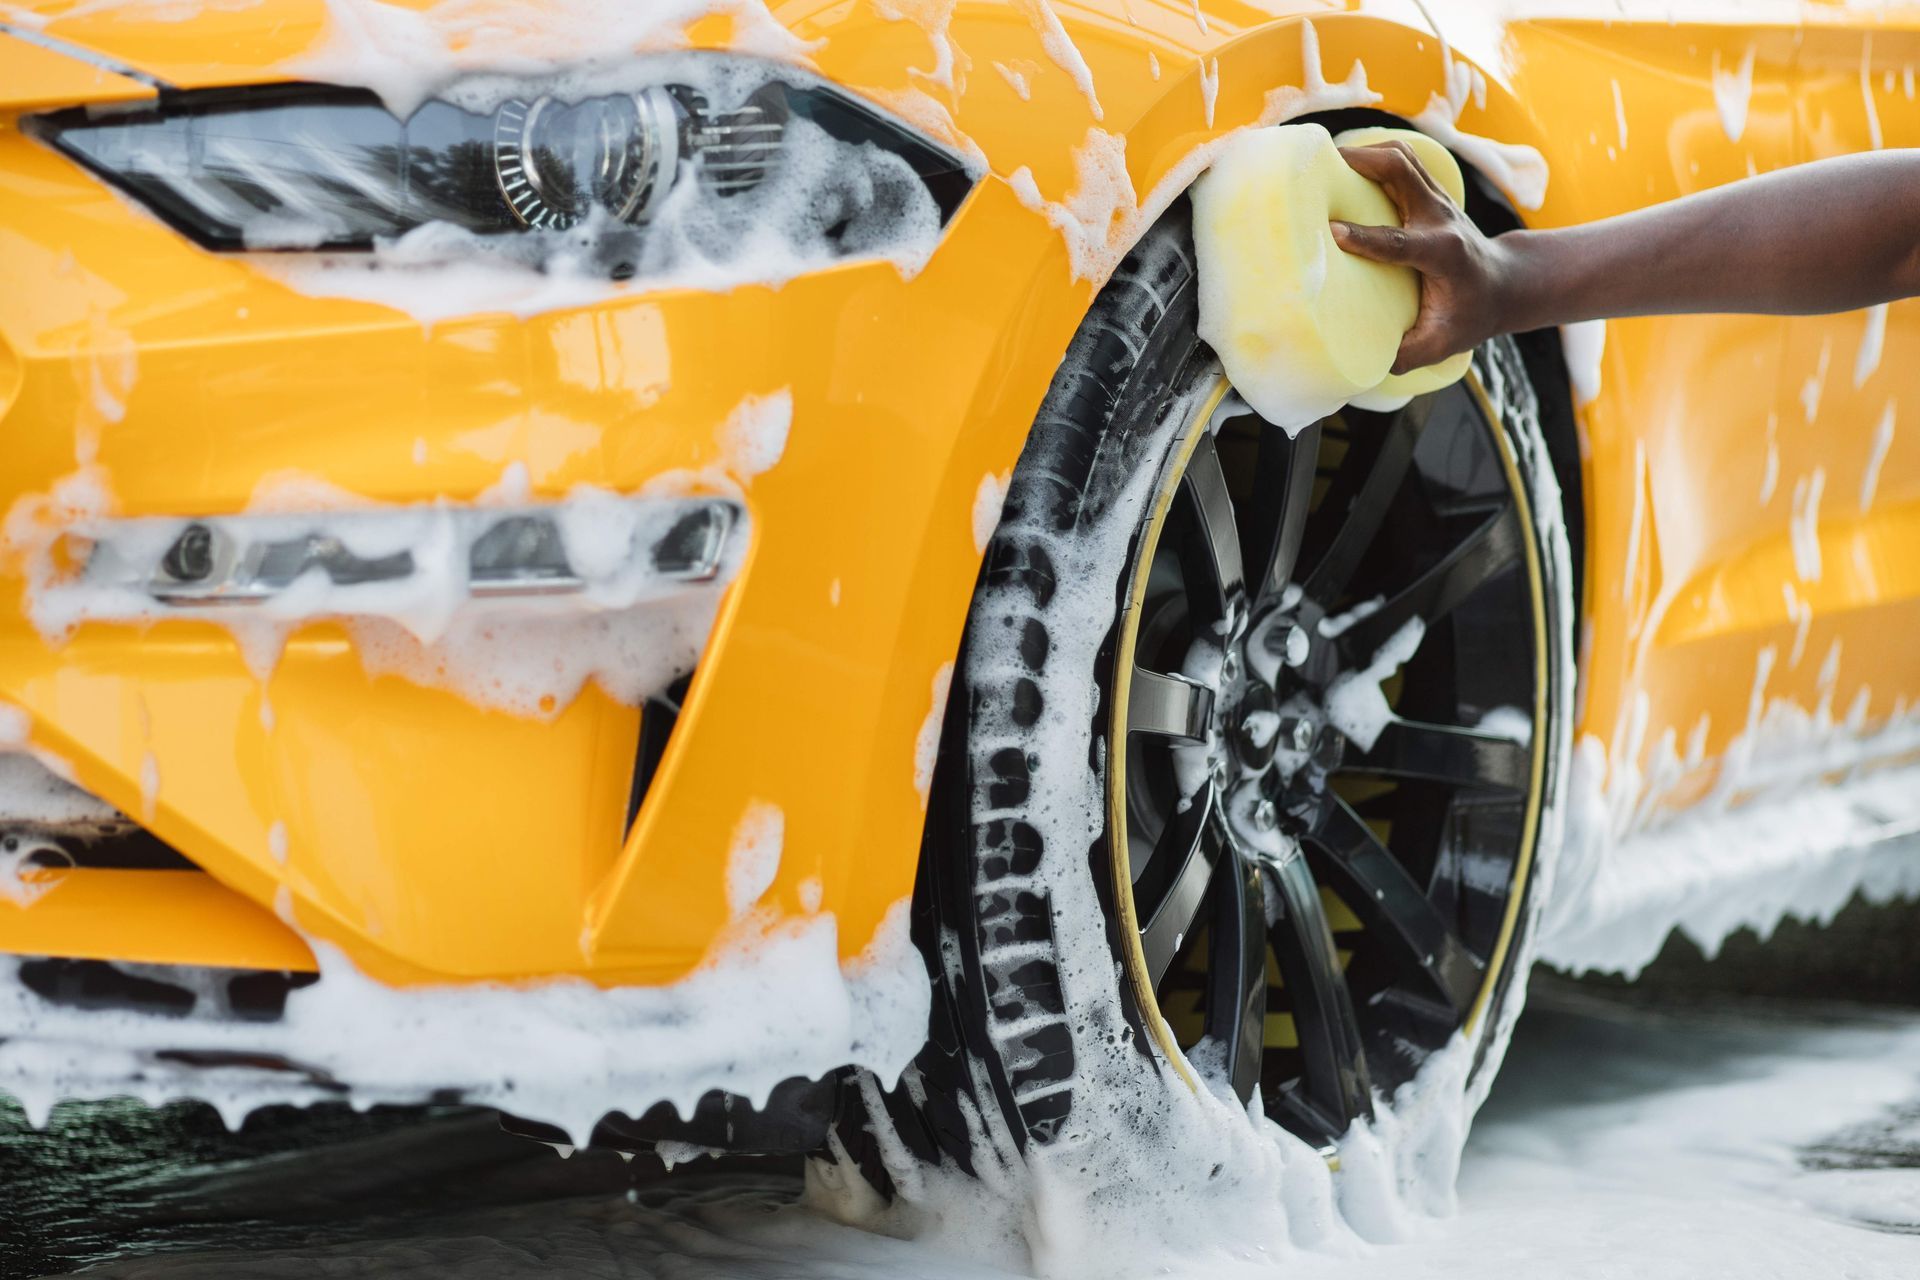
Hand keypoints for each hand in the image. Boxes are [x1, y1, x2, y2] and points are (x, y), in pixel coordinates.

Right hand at [1331, 142, 1513, 373]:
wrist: (1505, 283)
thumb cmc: (1470, 315)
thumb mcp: (1443, 344)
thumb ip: (1407, 354)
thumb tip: (1366, 363)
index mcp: (1443, 255)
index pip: (1401, 242)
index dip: (1366, 237)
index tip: (1333, 232)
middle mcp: (1441, 219)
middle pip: (1403, 171)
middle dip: (1363, 161)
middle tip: (1321, 163)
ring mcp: (1437, 200)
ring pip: (1402, 157)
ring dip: (1366, 151)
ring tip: (1328, 158)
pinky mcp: (1431, 192)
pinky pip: (1402, 161)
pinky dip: (1374, 155)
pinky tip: (1348, 163)